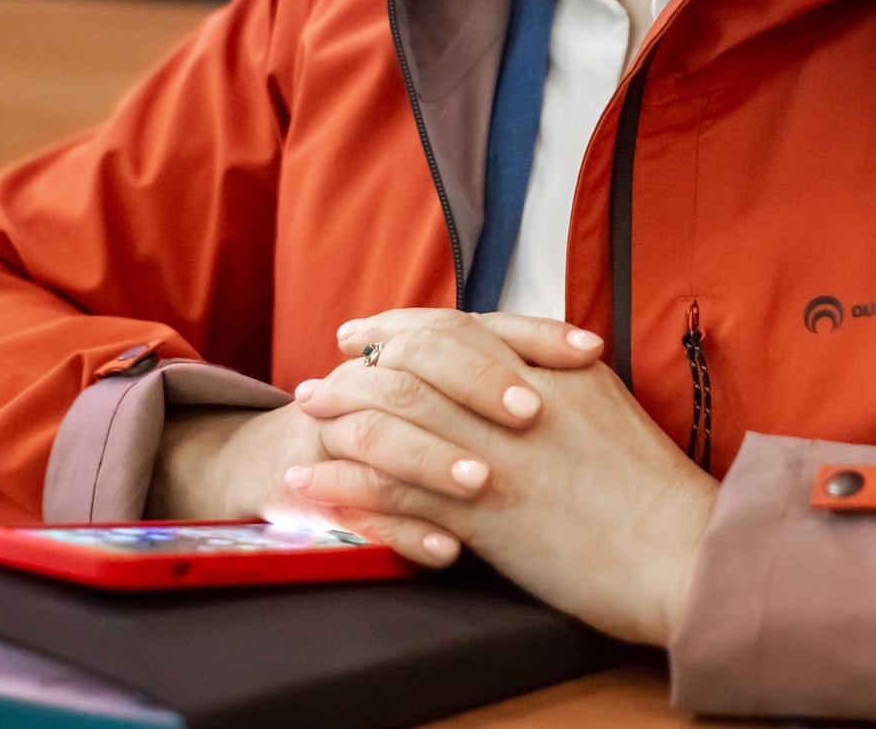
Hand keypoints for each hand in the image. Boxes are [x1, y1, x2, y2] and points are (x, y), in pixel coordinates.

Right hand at [149, 311, 590, 560]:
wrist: (288, 471)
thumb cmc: (402, 434)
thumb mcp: (446, 395)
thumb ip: (496, 371)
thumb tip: (586, 355)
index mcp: (414, 353)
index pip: (474, 324)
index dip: (532, 334)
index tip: (587, 351)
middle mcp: (376, 381)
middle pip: (422, 363)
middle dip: (478, 384)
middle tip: (532, 410)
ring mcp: (341, 433)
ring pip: (383, 433)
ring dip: (436, 459)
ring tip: (485, 484)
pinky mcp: (318, 493)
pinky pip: (357, 512)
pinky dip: (405, 533)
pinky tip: (445, 550)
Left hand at [292, 310, 718, 647]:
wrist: (682, 553)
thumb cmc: (651, 491)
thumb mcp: (604, 406)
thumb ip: (551, 375)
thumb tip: (501, 360)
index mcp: (553, 368)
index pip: (458, 329)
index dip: (402, 326)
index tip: (365, 332)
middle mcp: (521, 401)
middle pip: (419, 362)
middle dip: (360, 364)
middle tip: (323, 374)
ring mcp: (501, 457)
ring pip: (400, 418)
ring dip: (344, 414)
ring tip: (309, 418)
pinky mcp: (488, 517)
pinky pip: (400, 492)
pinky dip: (351, 486)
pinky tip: (318, 485)